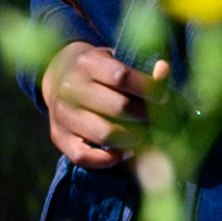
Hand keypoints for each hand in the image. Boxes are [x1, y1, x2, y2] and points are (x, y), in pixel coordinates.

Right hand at [41, 40, 165, 166]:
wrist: (59, 77)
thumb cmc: (98, 71)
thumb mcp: (115, 61)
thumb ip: (141, 70)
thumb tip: (163, 69)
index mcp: (87, 63)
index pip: (121, 77)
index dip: (148, 89)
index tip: (163, 98)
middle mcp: (70, 87)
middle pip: (118, 107)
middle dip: (144, 116)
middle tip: (156, 119)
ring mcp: (61, 114)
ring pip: (104, 133)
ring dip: (132, 138)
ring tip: (144, 135)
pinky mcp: (58, 136)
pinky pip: (84, 156)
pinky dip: (109, 159)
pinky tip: (125, 152)